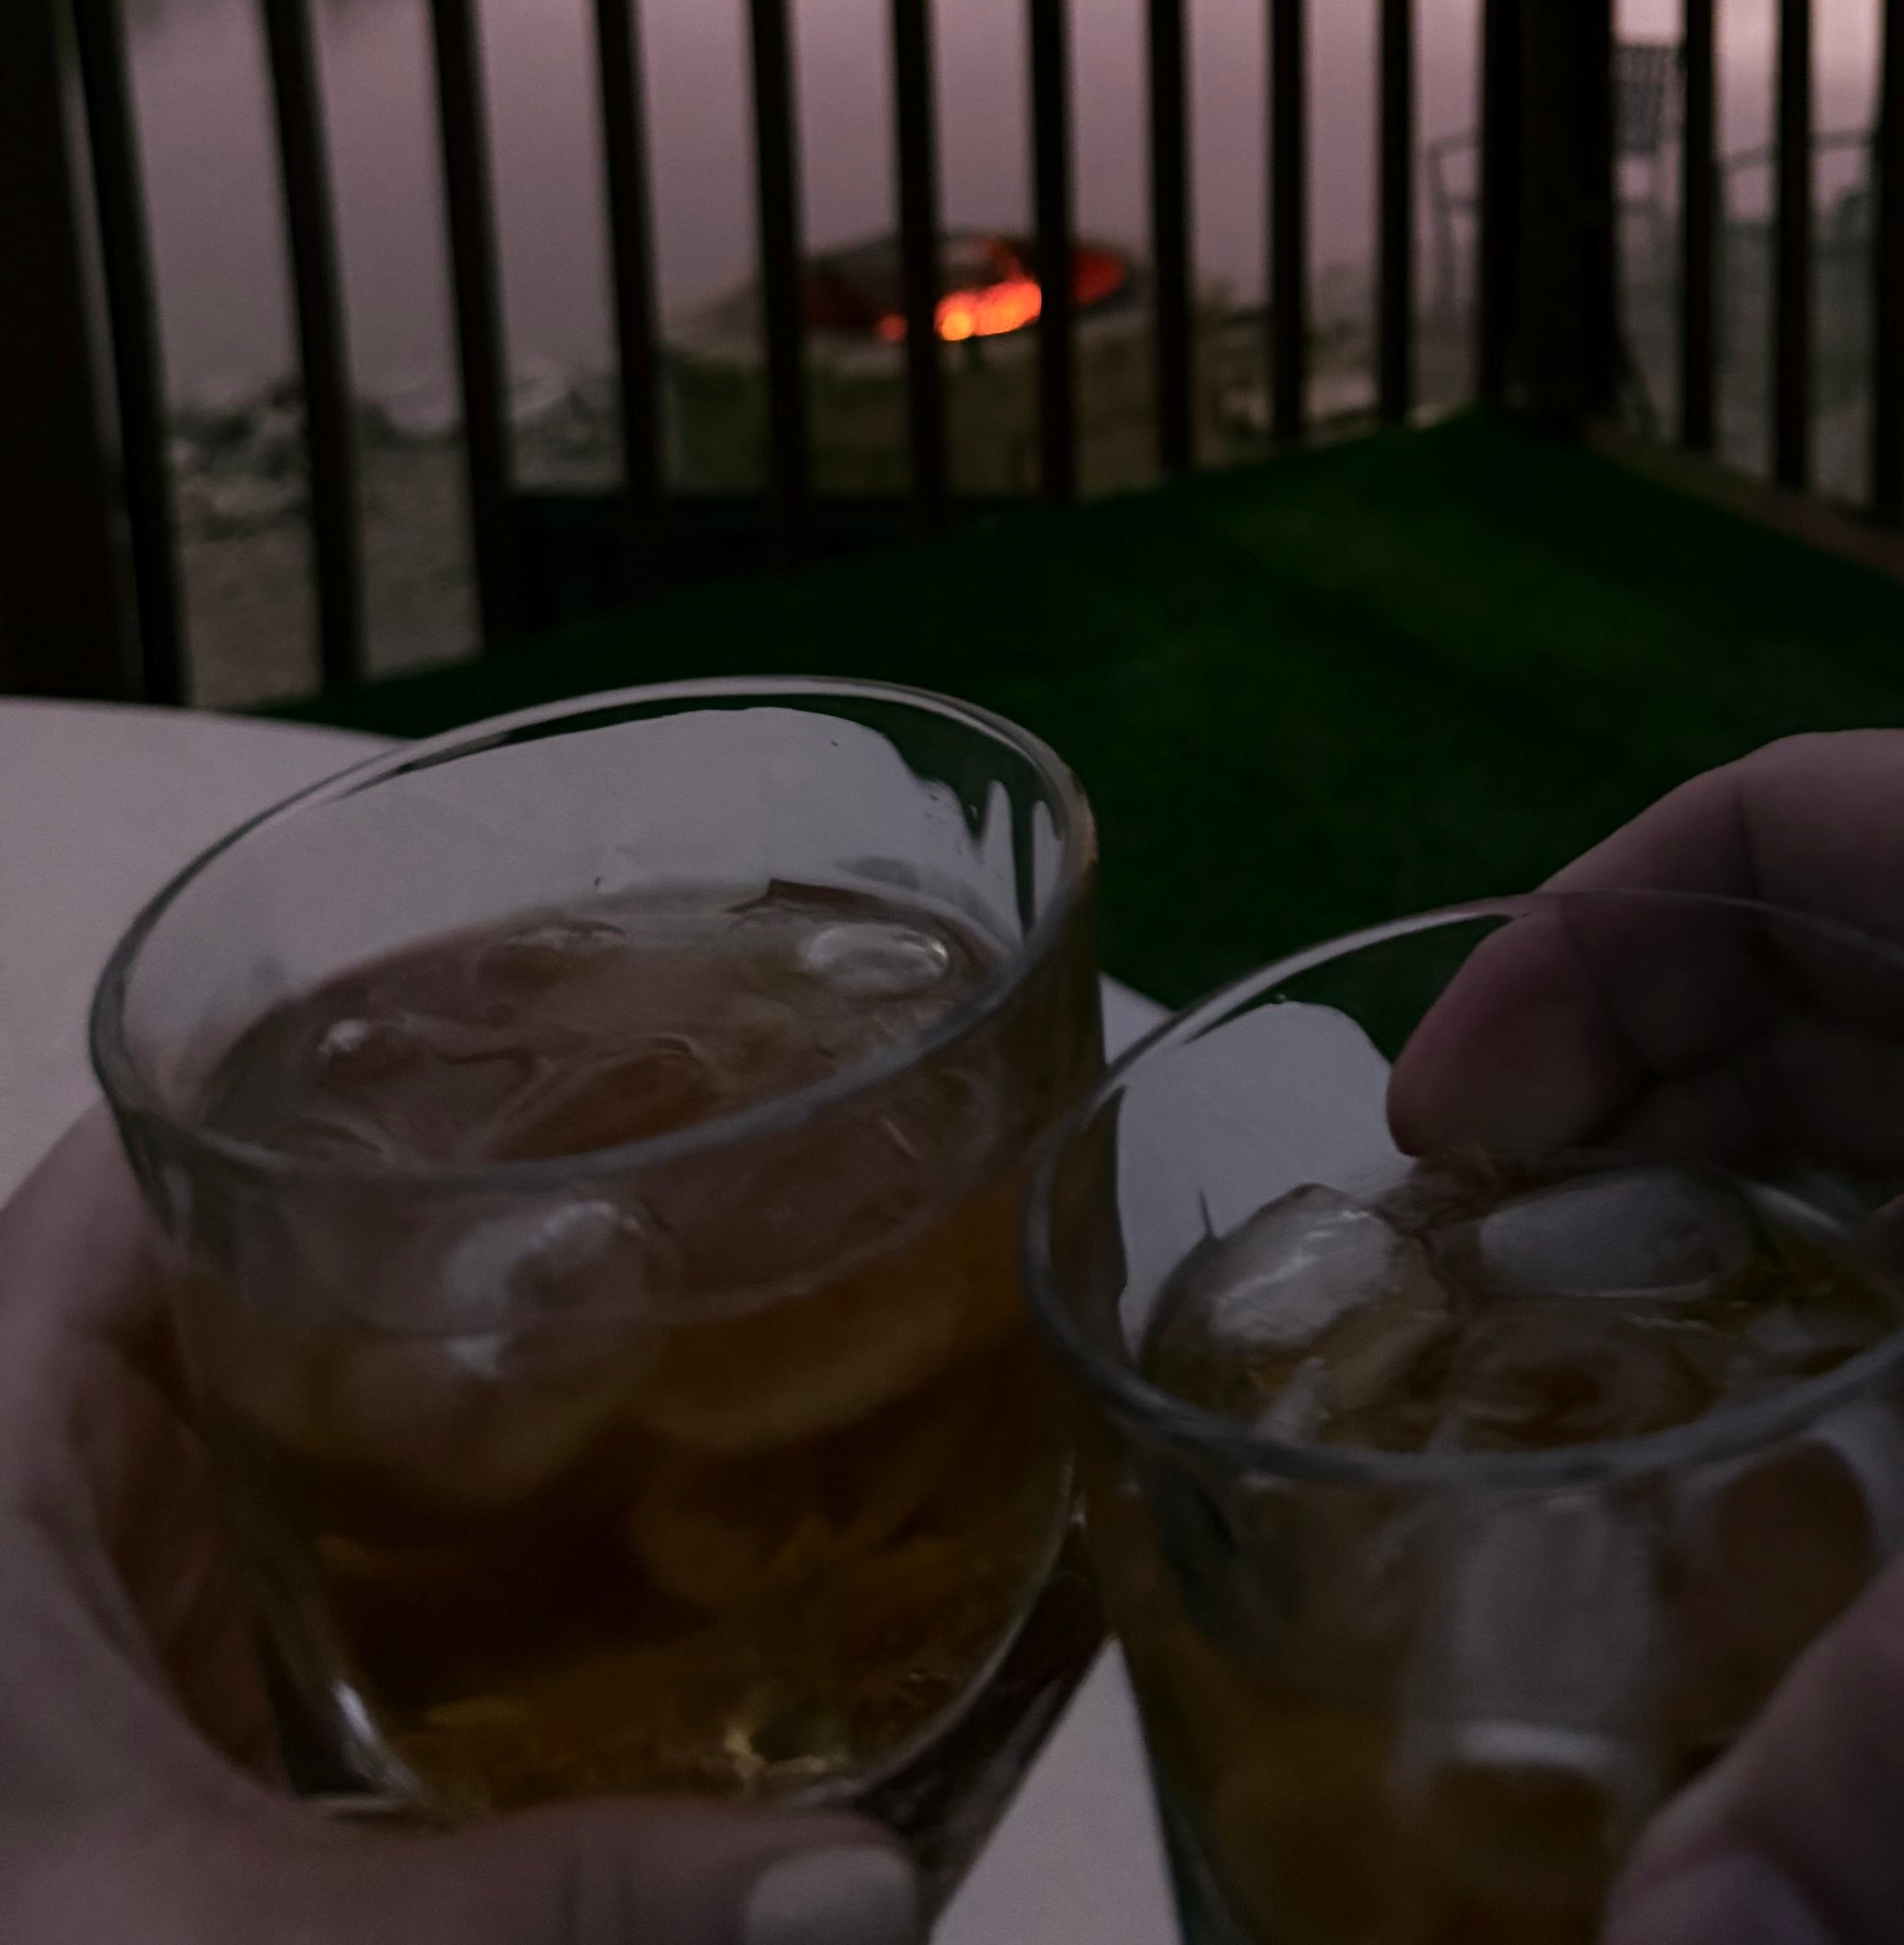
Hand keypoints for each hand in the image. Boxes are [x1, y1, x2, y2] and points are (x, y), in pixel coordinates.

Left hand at [0, 1112, 921, 1944]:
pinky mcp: (157, 1770)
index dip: (352, 1043)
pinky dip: (451, 1584)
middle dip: (478, 1226)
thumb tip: (866, 1888)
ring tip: (710, 1333)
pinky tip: (616, 1585)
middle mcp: (42, 1500)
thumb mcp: (208, 1932)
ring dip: (474, 1410)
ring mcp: (102, 1645)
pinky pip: (316, 1618)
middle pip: (264, 1278)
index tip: (569, 1006)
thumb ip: (540, 1910)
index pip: (167, 1141)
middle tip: (716, 1168)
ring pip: (297, 1452)